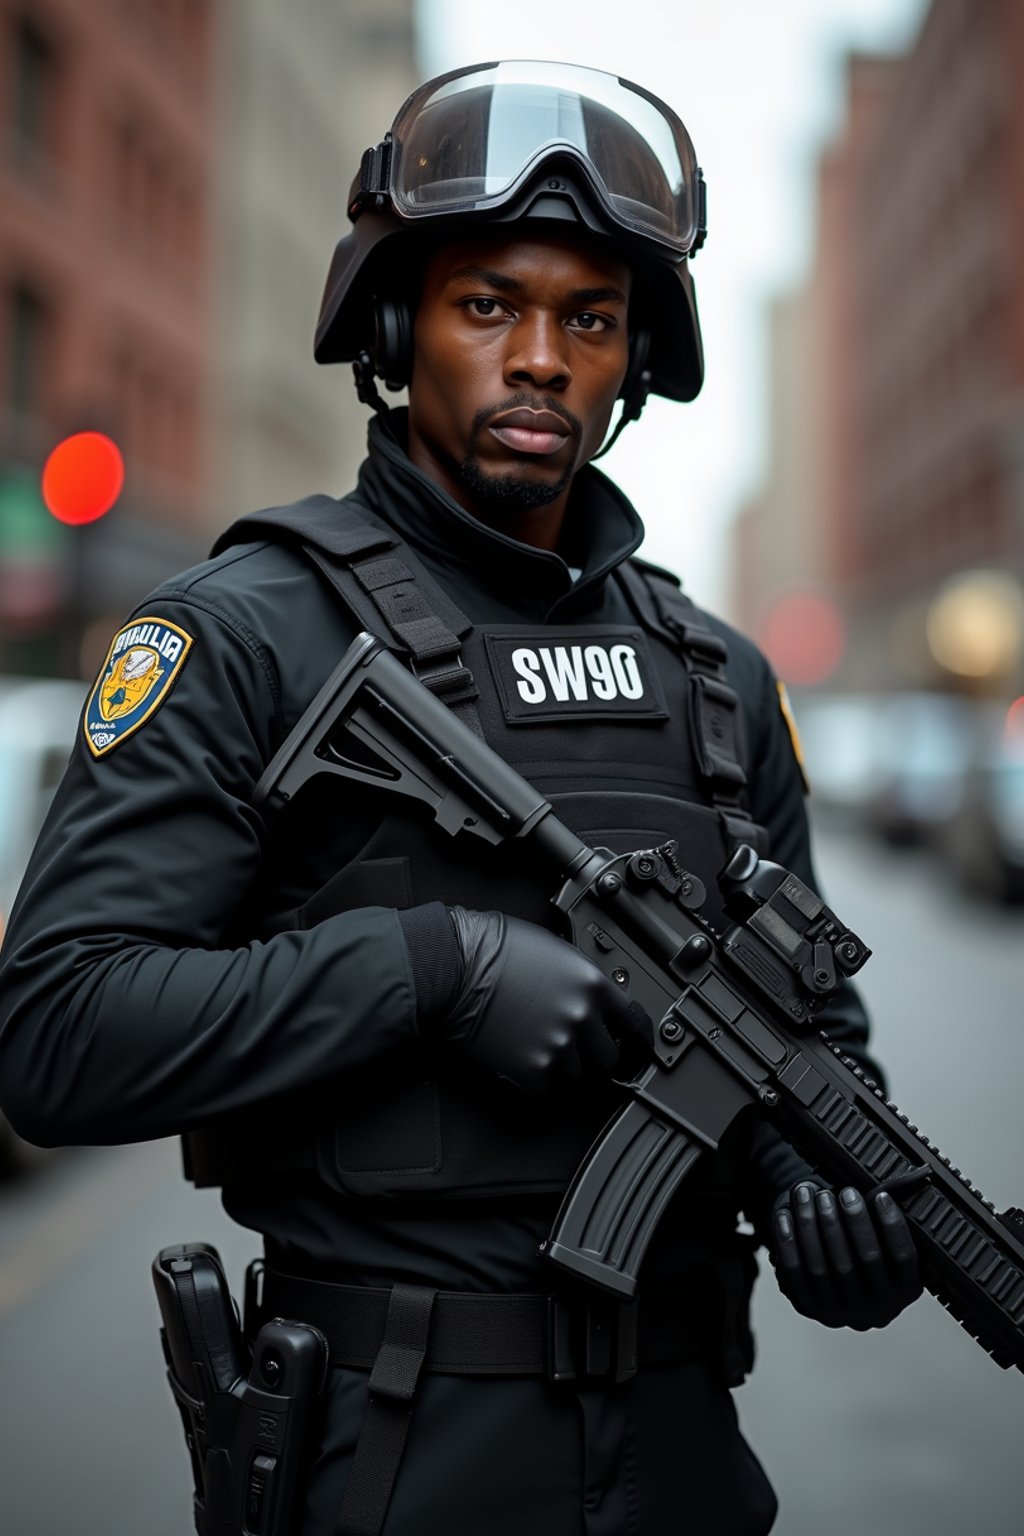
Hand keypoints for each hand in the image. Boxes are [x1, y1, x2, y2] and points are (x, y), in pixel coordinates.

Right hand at [440, 907, 651, 1095]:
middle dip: (593, 1052)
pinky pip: (545, 1087)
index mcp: (590, 984)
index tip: (639, 1045)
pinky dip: (534, 1077)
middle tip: (572, 1044)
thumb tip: (588, 998)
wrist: (453, 968)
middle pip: (608, 1055)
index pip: (633, 1019)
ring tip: (532, 1041)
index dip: (638, 1036)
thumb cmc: (491, 949)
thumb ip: (578, 978)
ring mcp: (558, 1046)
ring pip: (575, 1073)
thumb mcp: (551, 950)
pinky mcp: (531, 1070)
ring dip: (560, 1063)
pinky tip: (518, 1054)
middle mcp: (581, 1017)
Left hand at [769, 1180, 921, 1329]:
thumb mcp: (888, 1250)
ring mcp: (841, 1312)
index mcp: (904, 1292)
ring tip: (809, 1194)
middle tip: (845, 1191)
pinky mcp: (810, 1307)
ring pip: (824, 1265)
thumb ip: (885, 1226)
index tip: (880, 1195)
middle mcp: (876, 1310)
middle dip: (854, 1219)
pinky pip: (794, 1272)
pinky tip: (786, 1215)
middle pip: (866, 1259)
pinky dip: (788, 1241)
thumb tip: (878, 1191)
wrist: (843, 1293)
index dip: (892, 1225)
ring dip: (814, 1223)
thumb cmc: (868, 1258)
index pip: (903, 1257)